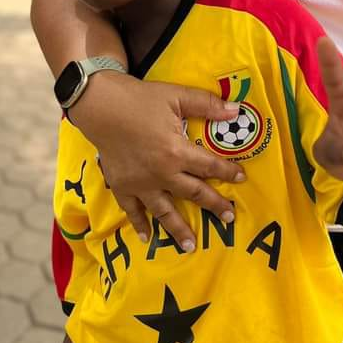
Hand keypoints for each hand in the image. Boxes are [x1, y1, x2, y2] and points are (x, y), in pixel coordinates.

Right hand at [72, 74, 244, 250]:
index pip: (209, 166)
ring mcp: (141, 183)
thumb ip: (207, 105)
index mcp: (177, 152)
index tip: (241, 178)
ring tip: (191, 246)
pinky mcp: (122, 186)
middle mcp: (161, 173)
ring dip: (179, 229)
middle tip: (229, 217)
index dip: (227, 172)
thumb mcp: (177, 96)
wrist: (100, 106)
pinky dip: (139, 224)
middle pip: (193, 193)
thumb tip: (236, 112)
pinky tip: (147, 237)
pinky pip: (132, 210)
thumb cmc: (140, 99)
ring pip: (165, 211)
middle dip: (214, 205)